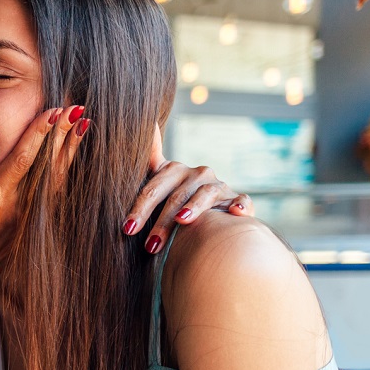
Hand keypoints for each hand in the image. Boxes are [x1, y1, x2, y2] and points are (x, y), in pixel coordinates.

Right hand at [0, 106, 87, 277]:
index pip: (21, 160)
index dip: (38, 135)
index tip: (52, 112)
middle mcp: (20, 201)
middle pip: (46, 162)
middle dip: (62, 133)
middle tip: (76, 107)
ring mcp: (31, 208)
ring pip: (56, 172)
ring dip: (70, 145)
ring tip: (83, 120)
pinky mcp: (35, 213)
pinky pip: (56, 184)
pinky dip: (67, 163)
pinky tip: (74, 148)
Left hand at [126, 127, 251, 253]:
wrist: (210, 213)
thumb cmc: (174, 202)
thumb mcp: (157, 185)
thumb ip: (148, 161)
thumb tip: (145, 125)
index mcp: (173, 171)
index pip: (154, 188)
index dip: (140, 207)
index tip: (127, 229)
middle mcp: (196, 175)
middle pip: (176, 195)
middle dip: (161, 221)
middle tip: (150, 245)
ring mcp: (218, 187)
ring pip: (204, 196)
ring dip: (193, 209)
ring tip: (182, 222)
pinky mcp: (236, 200)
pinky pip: (241, 201)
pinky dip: (240, 205)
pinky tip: (235, 212)